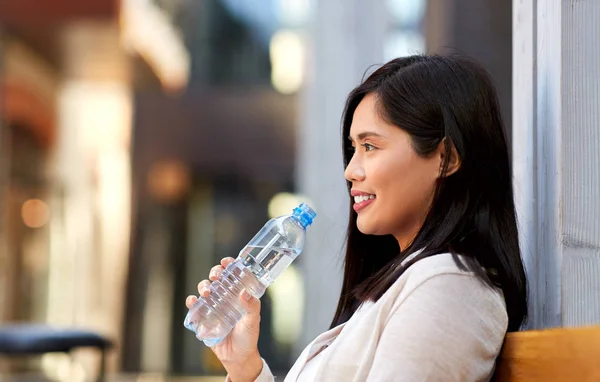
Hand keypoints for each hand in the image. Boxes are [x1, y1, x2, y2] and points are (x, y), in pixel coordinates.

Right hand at [186, 257, 262, 380]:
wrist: (237, 357)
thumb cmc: (248, 337)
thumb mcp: (253, 321)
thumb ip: (252, 307)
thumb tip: (245, 292)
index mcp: (239, 294)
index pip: (233, 274)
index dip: (229, 265)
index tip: (226, 261)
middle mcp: (225, 297)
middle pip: (217, 278)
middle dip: (215, 273)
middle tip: (216, 276)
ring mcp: (214, 306)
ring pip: (205, 289)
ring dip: (204, 286)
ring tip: (207, 292)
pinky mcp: (204, 317)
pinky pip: (195, 307)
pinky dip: (192, 302)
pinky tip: (193, 301)